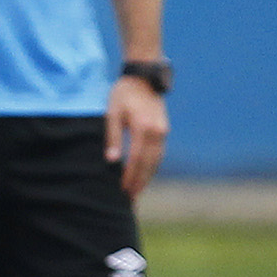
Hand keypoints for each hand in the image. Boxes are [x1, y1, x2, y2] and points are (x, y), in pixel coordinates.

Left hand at [104, 74, 168, 197]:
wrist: (144, 77)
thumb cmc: (123, 94)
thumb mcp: (112, 113)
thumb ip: (112, 137)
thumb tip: (112, 161)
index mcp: (144, 128)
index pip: (137, 160)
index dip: (130, 177)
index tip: (123, 190)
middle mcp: (158, 132)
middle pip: (149, 164)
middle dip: (140, 182)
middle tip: (131, 198)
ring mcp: (163, 132)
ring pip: (156, 161)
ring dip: (147, 177)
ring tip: (137, 191)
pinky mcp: (164, 131)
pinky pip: (158, 154)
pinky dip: (152, 166)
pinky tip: (144, 175)